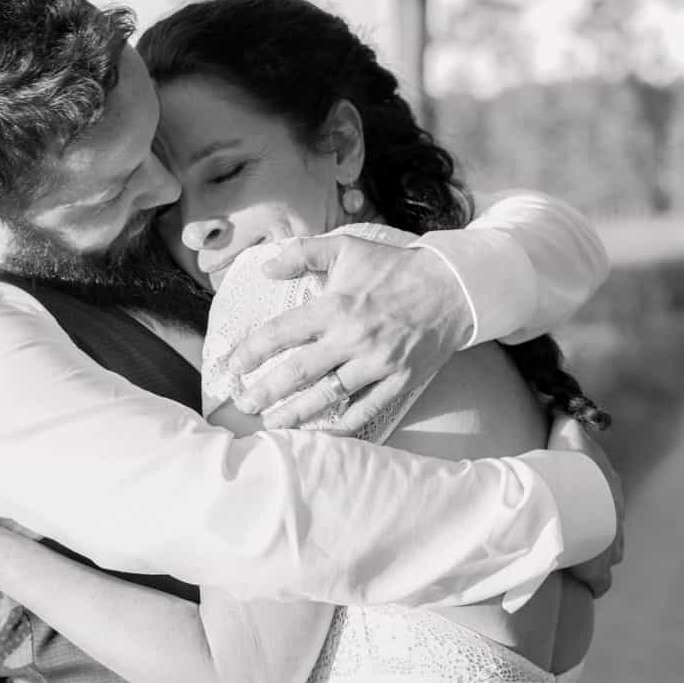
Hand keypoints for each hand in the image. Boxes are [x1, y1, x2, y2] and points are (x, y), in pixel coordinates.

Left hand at [224, 234, 473, 432]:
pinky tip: (321, 434)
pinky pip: (366, 410)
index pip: (281, 333)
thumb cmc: (394, 268)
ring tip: (272, 423)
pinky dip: (342, 426)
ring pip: (328, 396)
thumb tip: (265, 268)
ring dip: (296, 413)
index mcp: (335, 306)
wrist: (453, 287)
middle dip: (264, 392)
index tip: (231, 366)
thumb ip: (303, 253)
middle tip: (242, 405)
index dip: (251, 352)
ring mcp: (378, 363)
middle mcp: (353, 338)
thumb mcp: (347, 248)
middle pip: (298, 372)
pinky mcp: (400, 381)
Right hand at [549, 412, 624, 598]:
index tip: (573, 499)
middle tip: (572, 529)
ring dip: (593, 554)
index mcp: (610, 485)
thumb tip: (561, 400)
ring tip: (573, 556)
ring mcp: (611, 544)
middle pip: (611, 523)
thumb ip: (566, 419)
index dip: (588, 496)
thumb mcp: (567, 433)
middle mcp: (617, 514)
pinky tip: (581, 584)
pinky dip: (591, 583)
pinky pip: (599, 582)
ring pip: (608, 551)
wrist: (571, 499)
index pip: (605, 491)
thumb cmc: (566, 466)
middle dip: (595, 527)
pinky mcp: (599, 570)